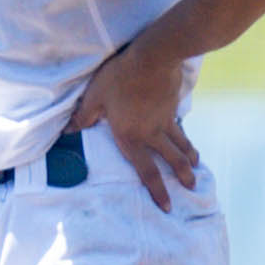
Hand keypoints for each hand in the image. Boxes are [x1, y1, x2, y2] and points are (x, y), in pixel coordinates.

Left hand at [69, 37, 196, 211]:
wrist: (153, 58)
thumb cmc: (119, 78)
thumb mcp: (95, 97)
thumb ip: (83, 117)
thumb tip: (68, 131)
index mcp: (130, 137)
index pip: (146, 171)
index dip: (157, 191)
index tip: (166, 206)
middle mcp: (151, 134)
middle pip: (172, 161)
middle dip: (182, 176)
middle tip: (191, 186)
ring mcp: (166, 121)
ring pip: (181, 145)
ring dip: (190, 157)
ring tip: (195, 166)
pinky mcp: (174, 107)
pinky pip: (180, 126)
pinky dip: (186, 134)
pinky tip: (187, 136)